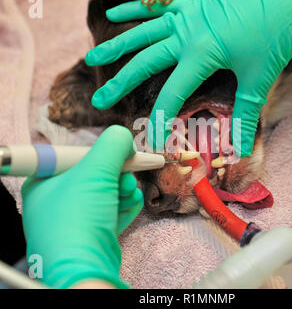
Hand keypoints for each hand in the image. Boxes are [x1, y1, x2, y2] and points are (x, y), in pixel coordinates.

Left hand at [21, 126, 143, 288]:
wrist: (85, 268)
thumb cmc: (79, 217)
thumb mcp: (96, 170)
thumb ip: (114, 144)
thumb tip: (125, 139)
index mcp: (46, 181)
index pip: (80, 156)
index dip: (104, 154)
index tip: (126, 154)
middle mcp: (59, 200)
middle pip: (98, 174)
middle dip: (118, 175)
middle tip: (125, 181)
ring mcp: (76, 219)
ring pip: (109, 192)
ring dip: (125, 190)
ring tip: (128, 196)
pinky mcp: (93, 233)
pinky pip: (112, 210)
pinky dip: (125, 205)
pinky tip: (130, 204)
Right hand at [85, 0, 291, 156]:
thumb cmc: (276, 33)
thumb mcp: (260, 77)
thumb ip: (246, 114)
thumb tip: (240, 148)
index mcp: (201, 53)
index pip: (173, 93)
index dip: (161, 118)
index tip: (153, 140)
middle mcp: (186, 34)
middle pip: (145, 61)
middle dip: (121, 83)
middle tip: (100, 100)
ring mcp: (187, 16)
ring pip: (143, 32)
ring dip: (117, 46)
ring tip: (93, 57)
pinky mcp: (192, 5)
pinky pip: (157, 6)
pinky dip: (135, 10)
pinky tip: (114, 14)